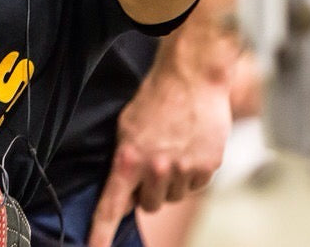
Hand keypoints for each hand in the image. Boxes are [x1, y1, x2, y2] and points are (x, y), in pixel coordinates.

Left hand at [86, 58, 232, 246]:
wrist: (192, 77)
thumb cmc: (156, 97)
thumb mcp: (126, 127)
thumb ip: (123, 161)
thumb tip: (121, 193)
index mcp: (129, 158)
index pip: (111, 205)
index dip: (101, 233)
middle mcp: (156, 169)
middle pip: (148, 204)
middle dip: (147, 191)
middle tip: (151, 165)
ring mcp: (184, 170)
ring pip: (173, 197)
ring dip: (170, 182)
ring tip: (172, 150)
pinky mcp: (207, 167)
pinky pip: (195, 186)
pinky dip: (191, 175)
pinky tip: (188, 149)